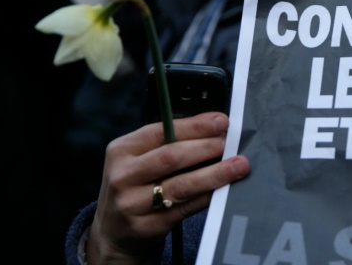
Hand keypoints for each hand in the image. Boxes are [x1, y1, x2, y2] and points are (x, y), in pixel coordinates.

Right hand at [85, 112, 249, 264]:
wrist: (113, 230)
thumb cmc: (135, 185)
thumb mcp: (139, 159)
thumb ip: (169, 143)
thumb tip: (215, 128)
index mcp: (122, 150)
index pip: (161, 131)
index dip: (195, 126)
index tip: (221, 121)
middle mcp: (123, 175)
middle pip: (171, 157)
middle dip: (206, 147)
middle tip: (230, 143)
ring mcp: (132, 203)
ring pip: (181, 185)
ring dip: (214, 173)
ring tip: (238, 165)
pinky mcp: (146, 226)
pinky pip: (185, 208)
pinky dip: (207, 196)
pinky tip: (223, 189)